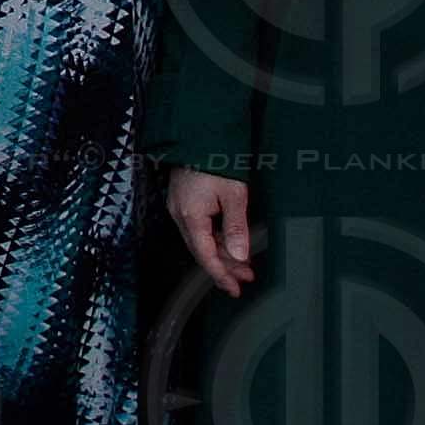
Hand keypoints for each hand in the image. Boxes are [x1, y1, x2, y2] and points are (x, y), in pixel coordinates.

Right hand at [168, 168, 256, 296]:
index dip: (220, 274)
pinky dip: (215, 239)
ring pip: (201, 240)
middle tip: (245, 278)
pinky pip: (198, 228)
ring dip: (222, 252)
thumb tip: (239, 255)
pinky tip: (229, 242)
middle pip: (202, 250)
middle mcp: (180, 214)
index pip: (205, 255)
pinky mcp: (183, 200)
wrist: (197, 135)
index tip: (233, 289)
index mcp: (190, 216)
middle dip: (224, 266)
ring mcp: (179, 207)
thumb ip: (236, 227)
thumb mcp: (233, 195)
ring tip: (243, 263)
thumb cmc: (215, 161)